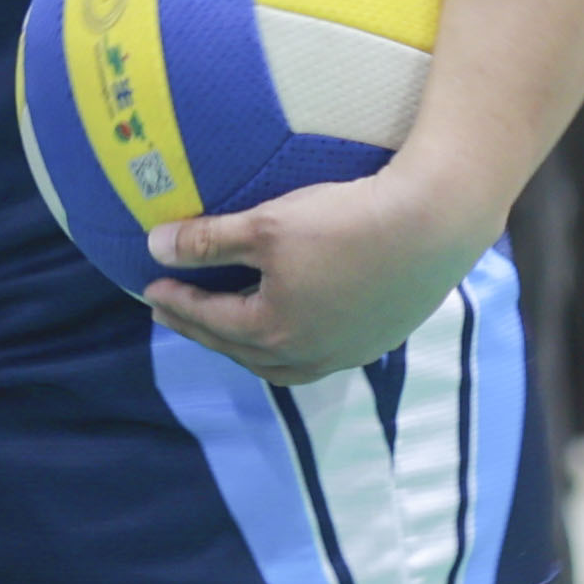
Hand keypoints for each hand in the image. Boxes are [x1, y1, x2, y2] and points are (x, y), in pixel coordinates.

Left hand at [142, 159, 506, 392]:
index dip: (178, 303)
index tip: (150, 288)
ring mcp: (346, 352)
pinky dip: (288, 343)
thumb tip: (154, 247)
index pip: (211, 320)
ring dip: (245, 346)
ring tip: (225, 328)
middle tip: (173, 313)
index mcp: (275, 331)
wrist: (433, 225)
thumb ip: (207, 241)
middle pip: (240, 348)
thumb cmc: (344, 222)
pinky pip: (318, 353)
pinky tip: (290, 324)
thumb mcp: (265, 224)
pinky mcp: (377, 339)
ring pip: (280, 361)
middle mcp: (309, 354)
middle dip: (202, 329)